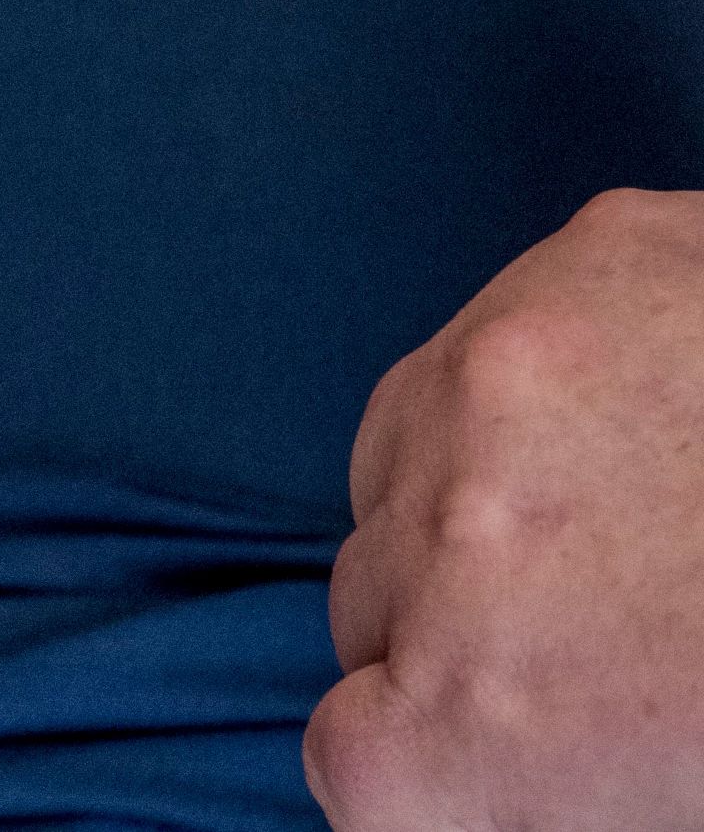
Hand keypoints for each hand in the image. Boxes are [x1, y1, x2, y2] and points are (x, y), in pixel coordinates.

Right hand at [312, 189, 703, 831]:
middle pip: (372, 602)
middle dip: (469, 634)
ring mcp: (519, 373)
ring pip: (412, 450)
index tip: (506, 770)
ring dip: (492, 497)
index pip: (357, 764)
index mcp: (492, 718)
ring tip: (646, 524)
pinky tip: (675, 420)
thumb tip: (464, 764)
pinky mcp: (598, 250)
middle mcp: (465, 534)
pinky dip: (567, 380)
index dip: (439, 775)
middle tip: (614, 653)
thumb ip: (540, 782)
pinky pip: (512, 330)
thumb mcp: (678, 791)